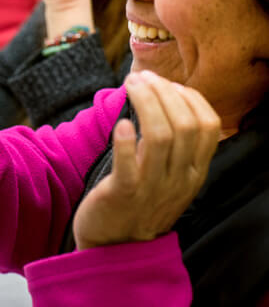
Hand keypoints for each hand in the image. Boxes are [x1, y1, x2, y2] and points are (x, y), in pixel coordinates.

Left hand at [72, 70, 220, 249]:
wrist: (113, 244)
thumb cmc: (138, 200)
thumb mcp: (167, 175)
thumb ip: (172, 144)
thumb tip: (163, 96)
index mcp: (194, 171)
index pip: (208, 126)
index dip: (189, 98)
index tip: (167, 83)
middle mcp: (179, 179)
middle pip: (184, 125)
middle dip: (162, 93)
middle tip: (140, 77)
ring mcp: (152, 188)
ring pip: (160, 137)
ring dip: (144, 104)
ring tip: (129, 86)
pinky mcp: (123, 195)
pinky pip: (129, 165)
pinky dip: (125, 142)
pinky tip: (120, 125)